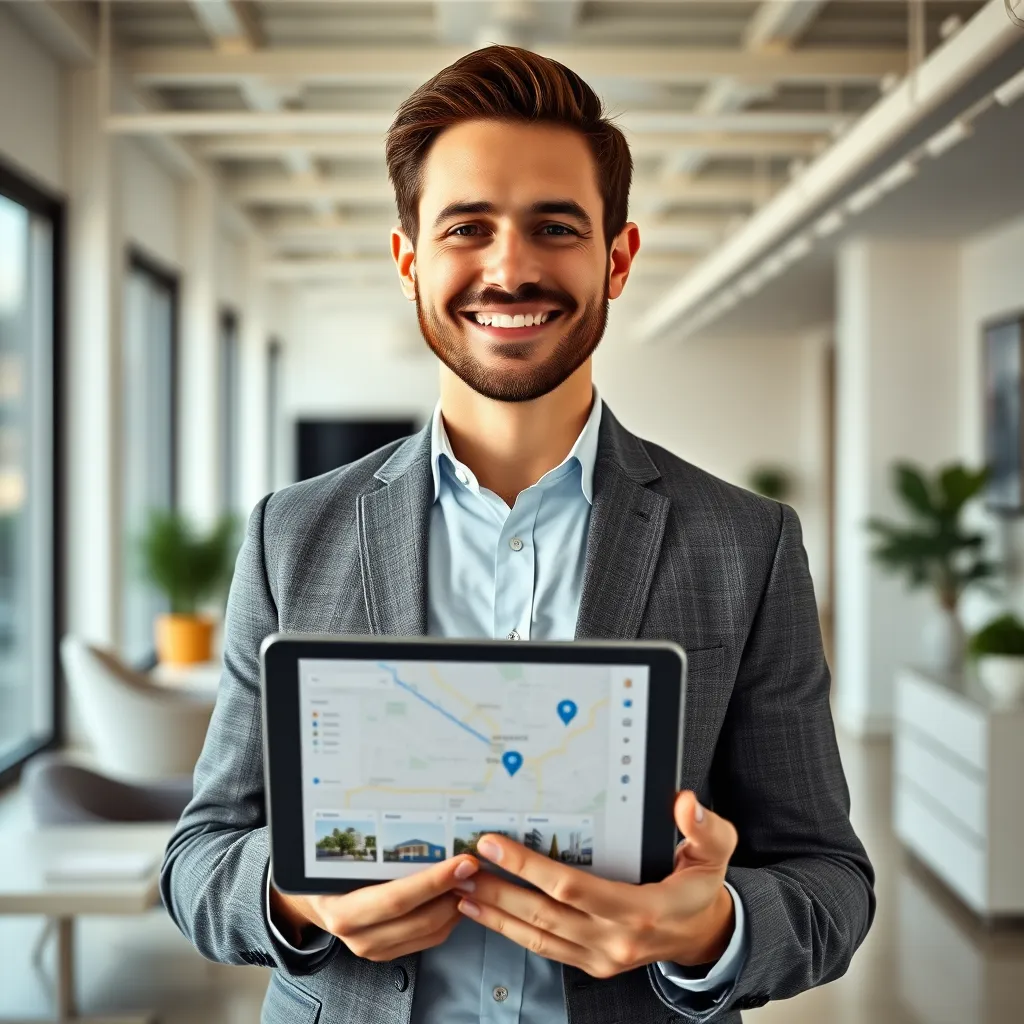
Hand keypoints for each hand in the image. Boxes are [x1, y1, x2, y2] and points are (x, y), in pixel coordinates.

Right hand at [270, 854, 479, 960]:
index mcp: (341, 907)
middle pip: (419, 918)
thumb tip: (420, 817)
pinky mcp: (387, 954)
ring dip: (455, 906)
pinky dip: (448, 918)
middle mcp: (356, 934)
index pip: (396, 898)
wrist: (312, 898)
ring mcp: (372, 948)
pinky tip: (455, 894)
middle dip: (453, 892)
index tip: (462, 862)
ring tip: (470, 879)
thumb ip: (375, 847)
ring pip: (429, 932)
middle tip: (475, 868)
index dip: (434, 881)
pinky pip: (428, 940)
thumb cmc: (330, 870)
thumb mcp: (342, 856)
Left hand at [454, 791, 736, 977]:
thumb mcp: (715, 852)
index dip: (529, 867)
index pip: (571, 887)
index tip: (494, 845)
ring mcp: (601, 957)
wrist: (706, 936)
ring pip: (538, 938)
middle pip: (544, 915)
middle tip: (462, 867)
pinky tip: (488, 915)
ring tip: (461, 891)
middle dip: (499, 890)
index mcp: (639, 910)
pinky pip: (545, 950)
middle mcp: (615, 939)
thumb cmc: (703, 888)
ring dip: (496, 915)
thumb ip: (705, 828)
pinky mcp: (592, 964)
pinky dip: (512, 932)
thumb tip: (687, 804)